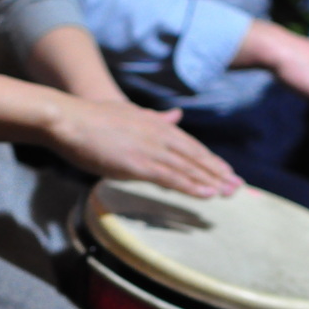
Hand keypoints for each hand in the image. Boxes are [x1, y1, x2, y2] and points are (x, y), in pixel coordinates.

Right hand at [46, 97, 242, 197]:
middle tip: (239, 186)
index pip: (190, 145)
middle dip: (218, 172)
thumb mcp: (130, 114)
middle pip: (196, 156)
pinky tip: (208, 194)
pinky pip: (172, 178)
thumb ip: (154, 119)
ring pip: (189, 168)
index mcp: (156, 125)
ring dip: (211, 181)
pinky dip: (192, 186)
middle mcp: (159, 135)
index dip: (210, 159)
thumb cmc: (92, 120)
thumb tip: (175, 116)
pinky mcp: (139, 164)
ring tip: (230, 193)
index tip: (226, 171)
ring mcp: (150, 149)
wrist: (69, 119)